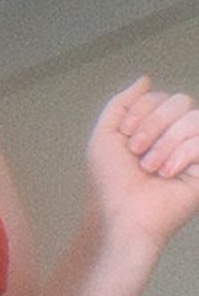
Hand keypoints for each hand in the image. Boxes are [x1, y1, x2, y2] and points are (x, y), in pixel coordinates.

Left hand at [87, 76, 198, 248]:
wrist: (124, 216)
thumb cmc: (111, 184)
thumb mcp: (104, 138)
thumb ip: (120, 104)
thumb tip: (145, 79)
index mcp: (154, 128)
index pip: (160, 96)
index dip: (141, 111)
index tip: (125, 138)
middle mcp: (176, 136)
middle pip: (180, 101)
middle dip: (153, 125)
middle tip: (137, 153)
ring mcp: (194, 150)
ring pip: (193, 118)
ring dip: (164, 145)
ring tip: (151, 170)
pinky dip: (182, 156)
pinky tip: (169, 175)